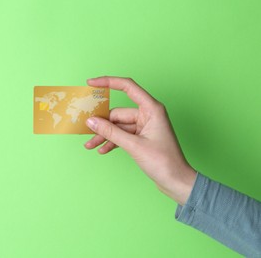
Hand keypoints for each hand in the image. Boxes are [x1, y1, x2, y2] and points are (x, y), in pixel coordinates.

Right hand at [84, 76, 196, 204]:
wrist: (176, 182)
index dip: (108, 82)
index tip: (91, 83)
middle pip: (118, 113)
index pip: (128, 87)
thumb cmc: (164, 162)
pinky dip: (112, 142)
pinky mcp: (142, 138)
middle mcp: (148, 114)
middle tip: (86, 131)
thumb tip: (91, 122)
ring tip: (90, 145)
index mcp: (152, 109)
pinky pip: (122, 135)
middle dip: (102, 124)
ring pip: (118, 126)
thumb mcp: (134, 145)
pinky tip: (102, 150)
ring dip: (104, 135)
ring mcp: (145, 126)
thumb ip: (111, 132)